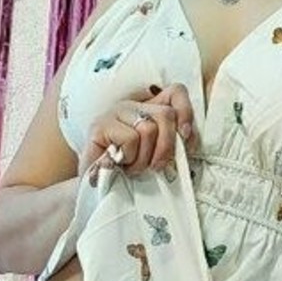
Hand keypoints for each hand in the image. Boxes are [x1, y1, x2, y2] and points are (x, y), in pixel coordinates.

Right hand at [79, 83, 196, 183]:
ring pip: (149, 128)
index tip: (186, 138)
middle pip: (166, 114)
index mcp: (149, 110)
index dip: (186, 112)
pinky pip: (131, 138)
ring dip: (144, 157)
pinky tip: (119, 163)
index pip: (176, 93)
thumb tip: (188, 138)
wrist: (94, 187)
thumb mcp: (155, 155)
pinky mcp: (101, 126)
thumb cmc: (126, 172)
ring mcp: (115, 113)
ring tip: (132, 167)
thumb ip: (171, 143)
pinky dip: (129, 157)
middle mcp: (133, 106)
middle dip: (167, 147)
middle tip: (155, 166)